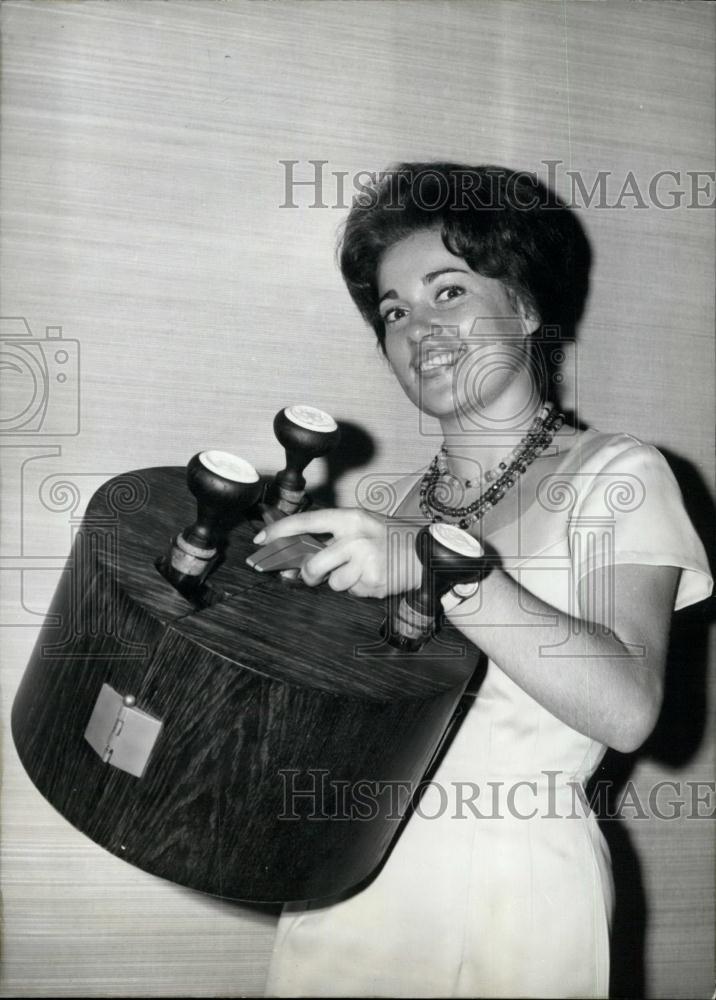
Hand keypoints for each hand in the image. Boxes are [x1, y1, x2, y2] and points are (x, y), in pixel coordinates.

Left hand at [253, 508, 422, 597]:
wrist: (425, 552)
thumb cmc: (387, 539)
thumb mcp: (360, 526)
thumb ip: (331, 537)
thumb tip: (295, 558)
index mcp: (349, 519)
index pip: (306, 522)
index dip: (280, 531)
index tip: (261, 539)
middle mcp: (355, 538)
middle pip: (313, 565)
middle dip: (309, 575)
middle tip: (315, 574)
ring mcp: (365, 561)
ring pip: (332, 583)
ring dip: (341, 582)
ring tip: (360, 570)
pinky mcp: (373, 581)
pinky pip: (352, 592)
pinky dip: (358, 588)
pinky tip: (372, 577)